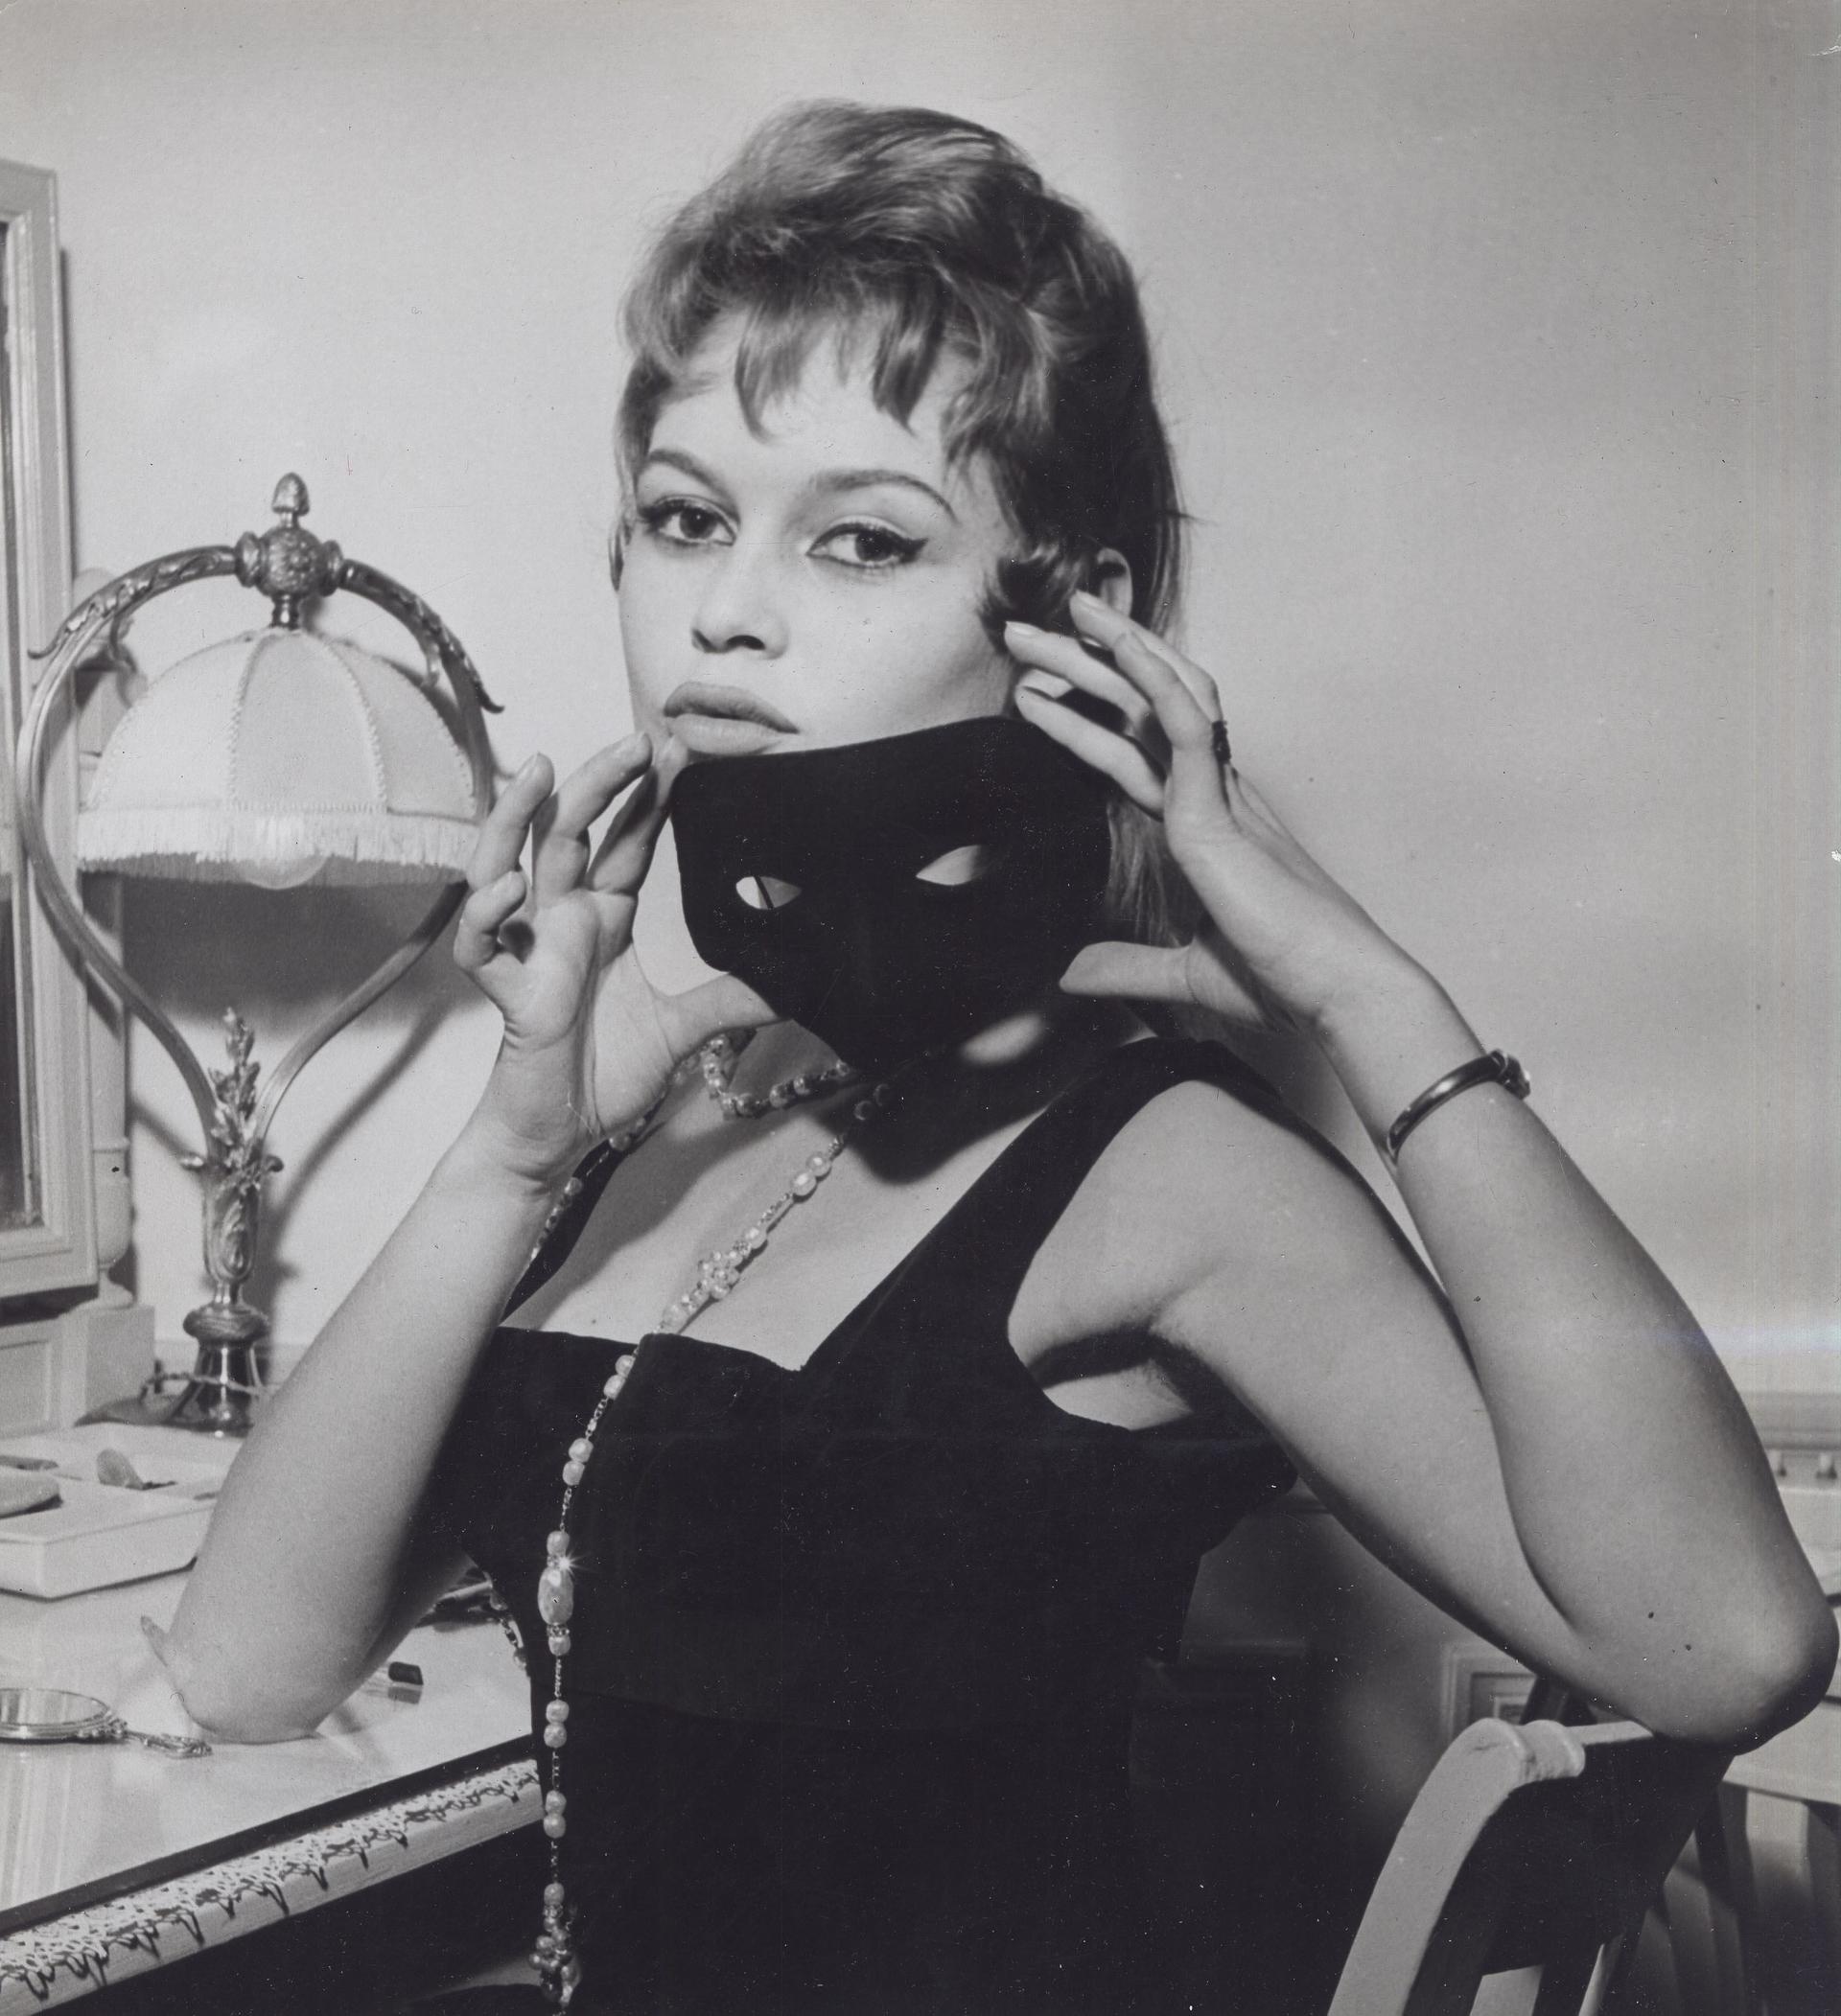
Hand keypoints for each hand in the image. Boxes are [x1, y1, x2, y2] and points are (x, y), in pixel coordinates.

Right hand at [453, 736, 773, 1187]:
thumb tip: (793, 985)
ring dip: (519, 818)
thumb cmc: (603, 1074)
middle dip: (600, 783)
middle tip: (637, 740)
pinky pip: (481, 948)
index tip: (677, 751)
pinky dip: (486, 916)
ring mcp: (528, 952)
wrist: (559, 1135)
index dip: (647, 799)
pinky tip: (508, 891)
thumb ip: (730, 1001)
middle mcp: (562, 923)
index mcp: (604, 921)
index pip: (625, 844)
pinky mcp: (506, 994)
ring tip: (543, 771)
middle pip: (571, 834)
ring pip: (509, 867)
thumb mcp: (682, 1030)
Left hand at [1009, 593, 1418, 1040]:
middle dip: (1084, 666)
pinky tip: (1117, 645)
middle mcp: (1216, 796)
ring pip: (1162, 698)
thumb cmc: (1284, 981)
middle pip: (1141, 710)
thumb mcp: (1184, 974)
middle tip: (1025, 635)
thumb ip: (1127, 966)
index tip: (1035, 694)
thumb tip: (1071, 974)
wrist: (1336, 996)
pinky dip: (1153, 678)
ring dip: (1108, 652)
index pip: (1137, 753)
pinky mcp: (1221, 809)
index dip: (1086, 719)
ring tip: (1059, 615)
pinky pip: (1186, 724)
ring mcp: (1222, 795)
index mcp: (1208, 826)